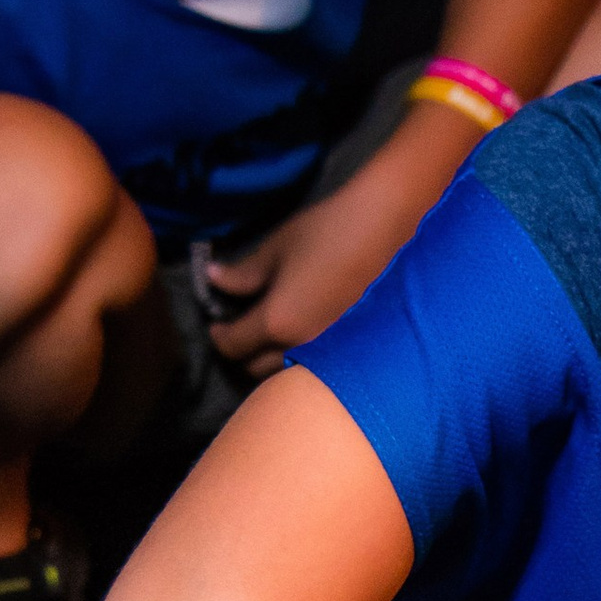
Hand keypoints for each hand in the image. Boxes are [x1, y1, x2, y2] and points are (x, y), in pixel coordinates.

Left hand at [202, 146, 441, 371]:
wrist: (386, 229)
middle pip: (256, 367)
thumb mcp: (277, 248)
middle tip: (243, 329)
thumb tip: (215, 281)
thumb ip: (243, 273)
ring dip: (273, 358)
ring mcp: (329, 351)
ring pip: (287, 371)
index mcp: (276, 322)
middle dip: (244, 351)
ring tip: (275, 335)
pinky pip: (315, 364)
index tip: (217, 325)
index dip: (219, 336)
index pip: (233, 345)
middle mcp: (301, 346)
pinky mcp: (351, 348)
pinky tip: (305, 335)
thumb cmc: (327, 231)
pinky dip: (301, 356)